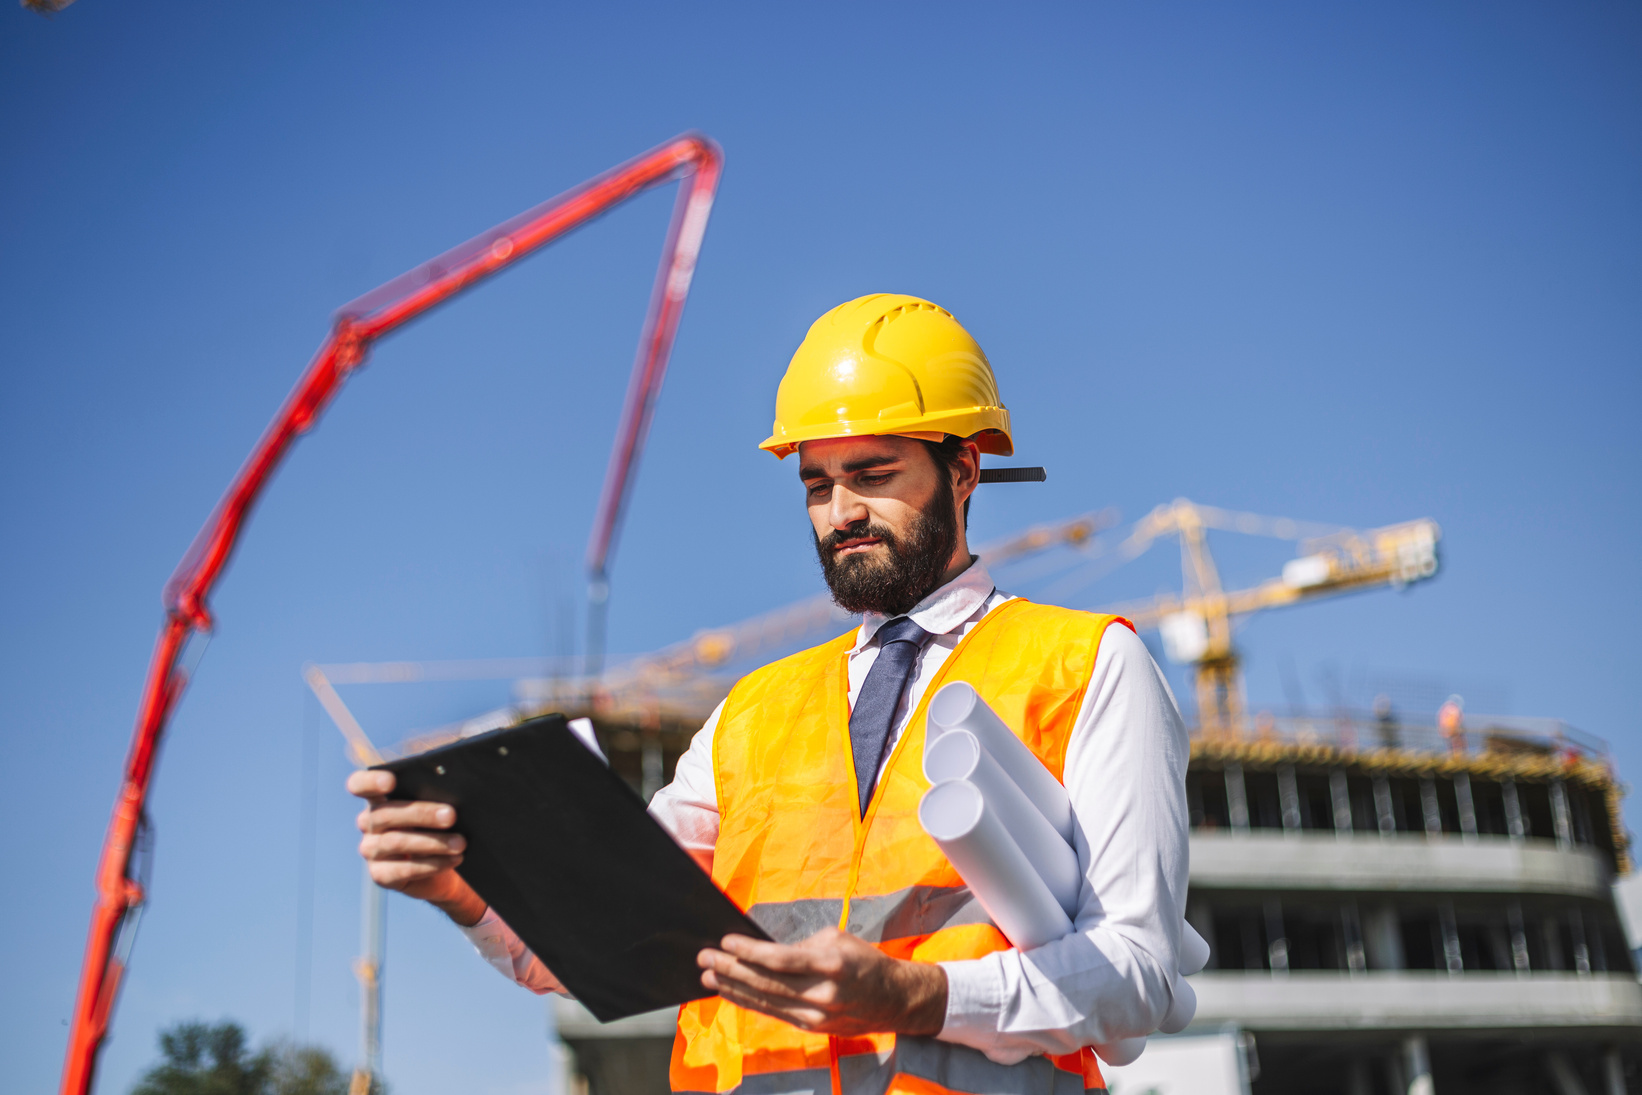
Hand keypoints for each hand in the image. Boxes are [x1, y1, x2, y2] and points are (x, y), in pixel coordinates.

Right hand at [347, 769, 486, 926]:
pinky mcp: (381, 875)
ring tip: (460, 842)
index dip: (370, 781)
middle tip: (451, 815)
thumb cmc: (439, 824)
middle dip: (421, 814)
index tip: (390, 781)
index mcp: (379, 798)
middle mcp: (368, 823)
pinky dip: (433, 864)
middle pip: (386, 814)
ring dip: (433, 842)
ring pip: (396, 842)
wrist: (444, 865)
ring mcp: (371, 850)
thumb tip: (450, 788)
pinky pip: (404, 870)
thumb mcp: (437, 804)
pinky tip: (454, 858)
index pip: (360, 784)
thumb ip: (434, 792)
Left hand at [697, 928, 946, 1036]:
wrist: (894, 1000)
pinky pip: (773, 1012)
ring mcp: (815, 1016)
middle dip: (731, 970)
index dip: (749, 952)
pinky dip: (749, 1001)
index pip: (780, 959)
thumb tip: (764, 953)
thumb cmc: (864, 962)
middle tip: (704, 959)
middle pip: (766, 983)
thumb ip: (801, 947)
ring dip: (733, 988)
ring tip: (708, 977)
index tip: (726, 941)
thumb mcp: (838, 940)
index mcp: (830, 965)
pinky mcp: (811, 1027)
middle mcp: (821, 994)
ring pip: (765, 1001)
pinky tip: (732, 992)